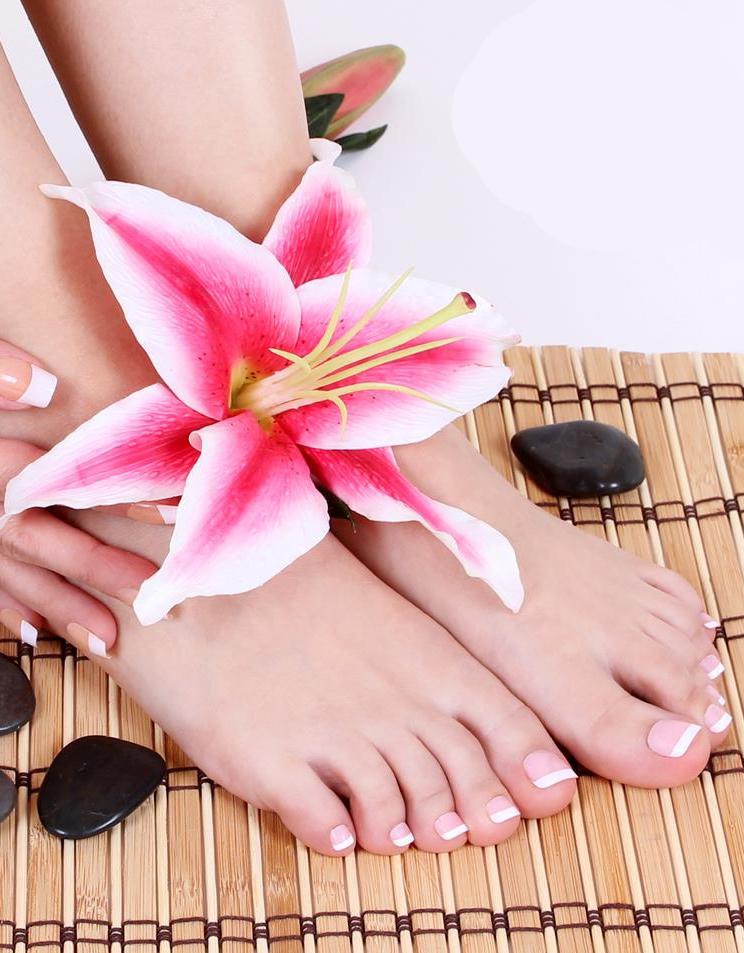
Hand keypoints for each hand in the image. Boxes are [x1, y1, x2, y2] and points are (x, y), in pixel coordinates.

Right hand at [0, 342, 159, 655]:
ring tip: (108, 640)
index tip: (170, 515)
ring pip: (11, 576)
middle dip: (95, 570)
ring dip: (58, 607)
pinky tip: (35, 632)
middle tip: (149, 595)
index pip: (58, 481)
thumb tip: (41, 384)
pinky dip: (5, 609)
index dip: (116, 497)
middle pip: (39, 541)